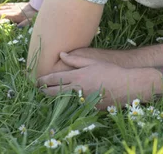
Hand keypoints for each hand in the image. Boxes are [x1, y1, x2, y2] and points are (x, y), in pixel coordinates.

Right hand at [0, 2, 36, 27]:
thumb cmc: (35, 14)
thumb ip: (25, 24)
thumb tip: (17, 28)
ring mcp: (13, 6)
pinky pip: (4, 4)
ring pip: (0, 7)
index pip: (0, 16)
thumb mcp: (32, 20)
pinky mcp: (15, 4)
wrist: (39, 4)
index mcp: (15, 14)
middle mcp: (12, 9)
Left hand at [38, 53, 155, 108]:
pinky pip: (74, 105)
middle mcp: (77, 90)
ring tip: (49, 94)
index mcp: (77, 77)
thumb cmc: (109, 70)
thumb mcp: (92, 61)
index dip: (44, 80)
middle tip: (38, 89)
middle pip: (55, 92)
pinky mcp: (88, 108)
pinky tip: (66, 99)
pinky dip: (69, 102)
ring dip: (55, 98)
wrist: (125, 85)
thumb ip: (75, 59)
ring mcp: (82, 101)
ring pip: (62, 100)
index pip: (55, 79)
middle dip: (45, 91)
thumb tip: (61, 54)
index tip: (37, 81)